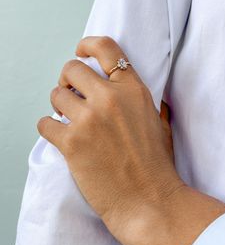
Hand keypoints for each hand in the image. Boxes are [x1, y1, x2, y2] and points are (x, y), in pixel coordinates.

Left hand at [37, 36, 224, 244]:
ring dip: (58, 105)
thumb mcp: (159, 123)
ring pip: (55, 94)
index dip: (88, 44)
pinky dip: (48, 128)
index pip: (106, 48)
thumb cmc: (156, 165)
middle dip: (67, 79)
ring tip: (68, 118)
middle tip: (70, 92)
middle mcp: (110, 99)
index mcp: (132, 90)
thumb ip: (146, 101)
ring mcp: (89, 120)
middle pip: (72, 68)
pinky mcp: (71, 143)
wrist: (149, 200)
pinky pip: (44, 123)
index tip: (80, 50)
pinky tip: (59, 136)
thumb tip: (134, 90)